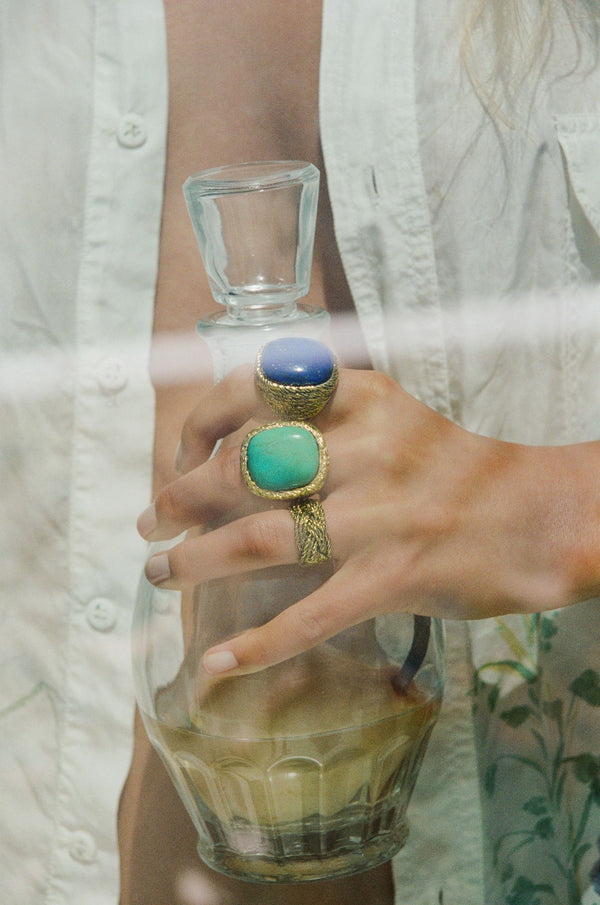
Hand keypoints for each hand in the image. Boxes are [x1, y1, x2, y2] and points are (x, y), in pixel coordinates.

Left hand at [138, 365, 599, 673]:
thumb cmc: (452, 468)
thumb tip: (228, 459)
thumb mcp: (390, 418)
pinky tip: (218, 662)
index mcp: (362, 395)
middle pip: (244, 469)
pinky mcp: (396, 576)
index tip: (178, 459)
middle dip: (181, 500)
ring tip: (161, 575)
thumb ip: (320, 425)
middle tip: (152, 524)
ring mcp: (381, 515)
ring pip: (261, 539)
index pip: (254, 391)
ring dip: (196, 562)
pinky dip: (258, 643)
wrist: (537, 516)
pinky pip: (311, 614)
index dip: (199, 427)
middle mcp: (367, 447)